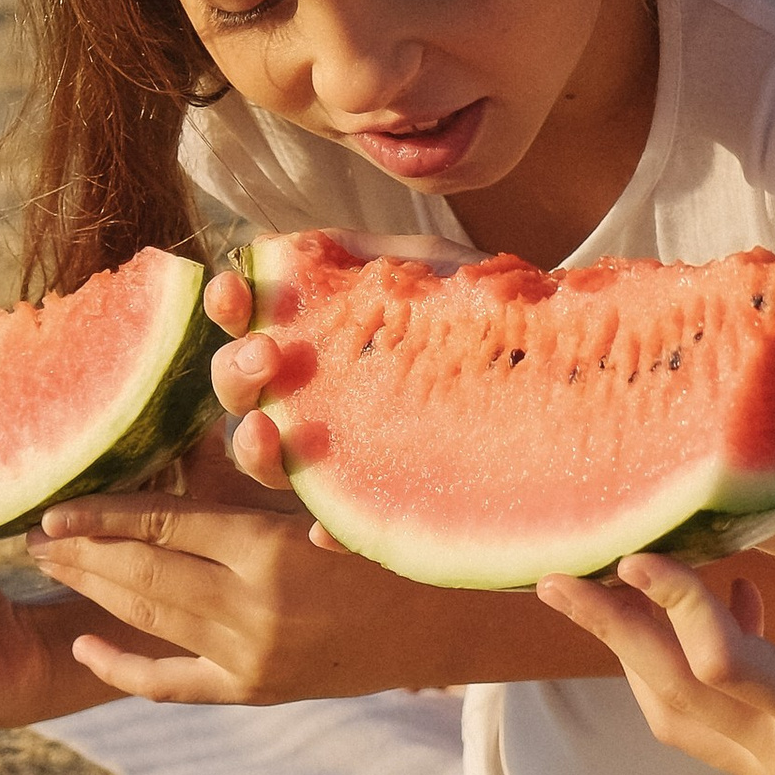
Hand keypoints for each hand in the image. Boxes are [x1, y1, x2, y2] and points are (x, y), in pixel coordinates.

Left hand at [25, 484, 487, 702]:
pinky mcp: (255, 691)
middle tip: (29, 538)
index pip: (165, 528)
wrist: (443, 624)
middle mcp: (253, 612)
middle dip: (81, 556)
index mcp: (270, 552)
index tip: (52, 508)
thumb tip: (190, 431)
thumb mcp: (325, 495)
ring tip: (49, 569)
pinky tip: (83, 648)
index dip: (103, 516)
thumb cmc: (389, 540)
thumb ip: (258, 472)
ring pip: (149, 622)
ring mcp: (250, 660)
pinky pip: (174, 682)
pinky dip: (124, 667)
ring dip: (92, 594)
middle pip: (143, 578)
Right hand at [205, 234, 466, 507]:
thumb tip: (277, 247)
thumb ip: (355, 254)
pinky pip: (345, 525)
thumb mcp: (419, 261)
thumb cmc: (468, 299)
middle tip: (263, 355)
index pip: (247, 322)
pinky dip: (329, 526)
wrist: (548, 351)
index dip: (227, 306)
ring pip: (271, 465)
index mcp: (310, 335)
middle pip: (241, 396)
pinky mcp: (384, 499)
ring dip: (254, 451)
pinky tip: (323, 528)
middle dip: (235, 373)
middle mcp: (311, 396)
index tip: (231, 289)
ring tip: (268, 432)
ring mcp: (341, 451)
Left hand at [538, 464, 774, 774]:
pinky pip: (714, 729)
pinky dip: (691, 673)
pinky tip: (733, 607)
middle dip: (613, 635)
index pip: (721, 665)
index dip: (672, 608)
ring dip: (645, 654)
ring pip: (681, 720)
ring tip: (629, 583)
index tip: (636, 554)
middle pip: (673, 697)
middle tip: (557, 578)